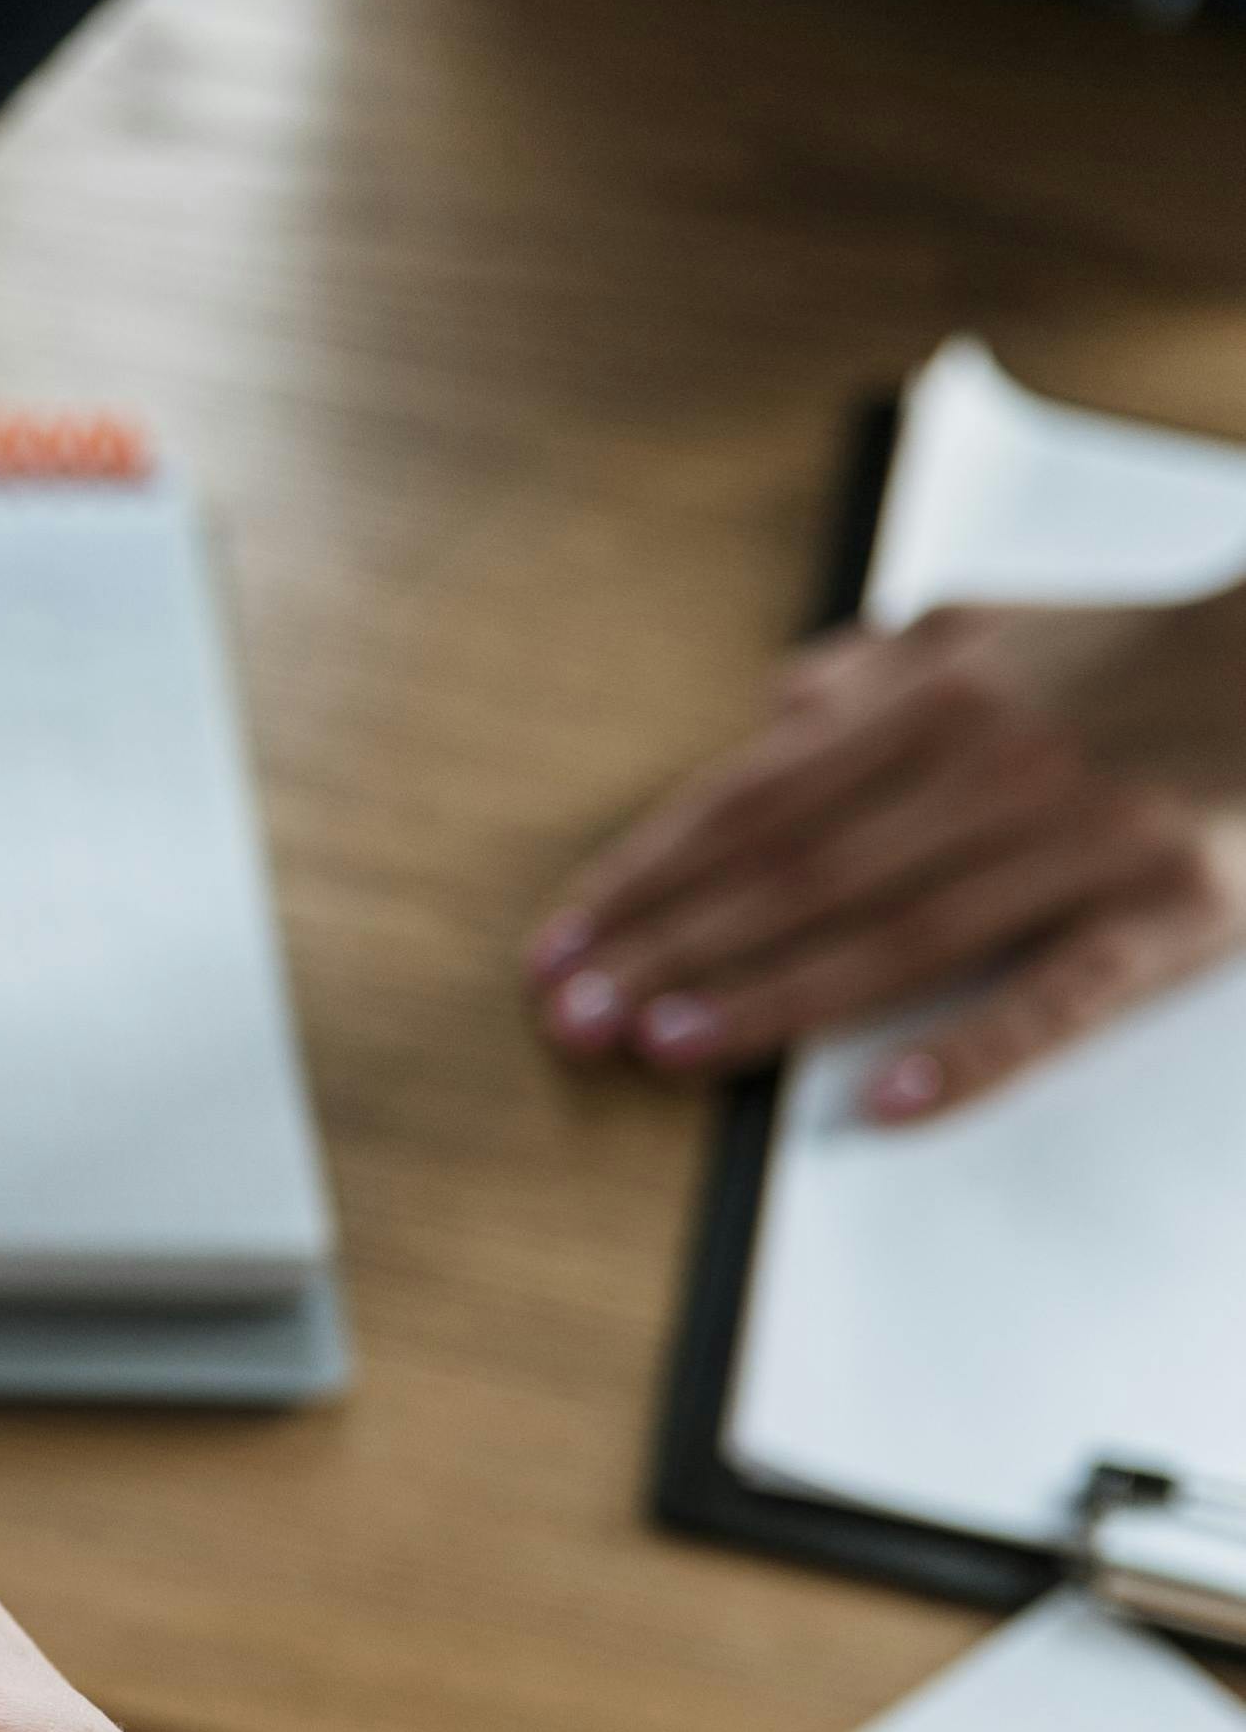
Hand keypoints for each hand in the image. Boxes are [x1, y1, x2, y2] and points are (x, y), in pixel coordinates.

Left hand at [530, 587, 1245, 1118]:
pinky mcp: (1173, 914)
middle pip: (800, 873)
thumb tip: (771, 707)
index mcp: (934, 702)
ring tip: (666, 1048)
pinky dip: (972, 1052)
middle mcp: (993, 770)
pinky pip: (1060, 997)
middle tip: (572, 1018)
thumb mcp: (988, 627)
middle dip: (672, 948)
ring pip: (899, 935)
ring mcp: (1084, 844)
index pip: (749, 801)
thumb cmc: (1129, 658)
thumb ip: (870, 669)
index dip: (644, 876)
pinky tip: (881, 1105)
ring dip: (772, 997)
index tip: (557, 945)